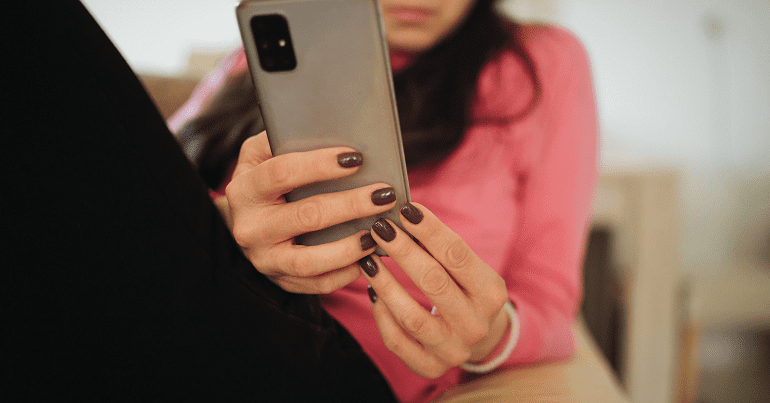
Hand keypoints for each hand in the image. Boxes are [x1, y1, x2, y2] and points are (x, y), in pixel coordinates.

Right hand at [223, 132, 397, 293]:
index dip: (320, 165)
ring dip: (350, 247)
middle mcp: (251, 227)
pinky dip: (345, 273)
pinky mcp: (280, 281)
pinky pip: (317, 284)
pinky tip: (368, 256)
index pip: (282, 173)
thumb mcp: (263, 154)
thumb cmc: (265, 181)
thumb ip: (286, 139)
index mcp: (245, 188)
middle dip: (351, 205)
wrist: (242, 223)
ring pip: (310, 261)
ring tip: (379, 231)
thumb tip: (331, 126)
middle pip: (306, 216)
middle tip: (384, 195)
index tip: (356, 158)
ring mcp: (264, 259)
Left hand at [361, 202, 510, 377]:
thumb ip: (440, 248)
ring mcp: (453, 350)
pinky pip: (397, 341)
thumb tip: (402, 214)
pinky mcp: (430, 367)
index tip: (405, 208)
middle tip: (380, 227)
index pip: (457, 255)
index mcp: (491, 293)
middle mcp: (475, 324)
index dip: (429, 230)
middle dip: (403, 250)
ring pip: (411, 315)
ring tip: (368, 259)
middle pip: (433, 281)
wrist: (480, 337)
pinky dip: (381, 314)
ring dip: (385, 283)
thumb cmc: (466, 291)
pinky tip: (371, 291)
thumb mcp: (468, 269)